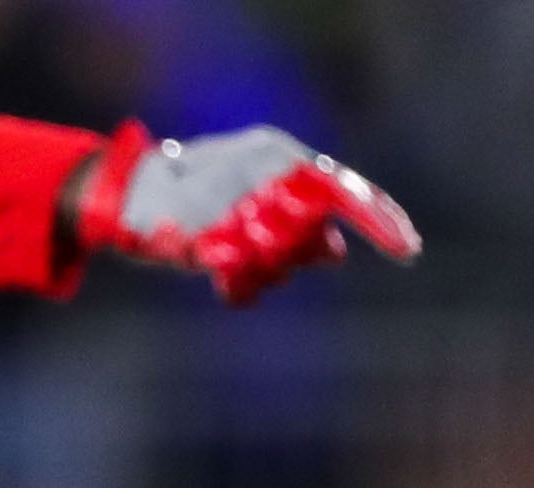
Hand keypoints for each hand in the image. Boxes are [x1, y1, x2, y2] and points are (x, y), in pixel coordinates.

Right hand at [69, 122, 418, 306]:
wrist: (123, 192)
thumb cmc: (192, 194)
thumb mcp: (249, 195)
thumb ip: (294, 215)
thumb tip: (336, 255)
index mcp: (276, 152)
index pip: (343, 190)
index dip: (380, 221)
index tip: (409, 253)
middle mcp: (261, 172)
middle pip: (312, 233)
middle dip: (296, 255)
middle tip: (260, 252)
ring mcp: (231, 204)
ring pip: (280, 259)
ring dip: (265, 272)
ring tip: (233, 262)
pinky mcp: (204, 237)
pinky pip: (244, 278)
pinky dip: (242, 288)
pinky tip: (228, 285)